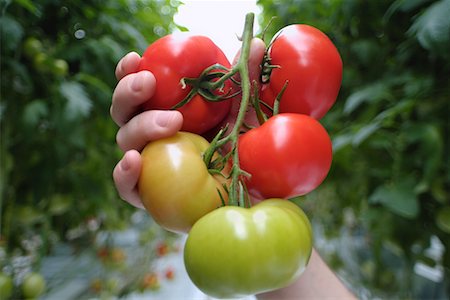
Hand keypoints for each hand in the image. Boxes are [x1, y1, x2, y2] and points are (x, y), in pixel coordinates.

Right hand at [110, 38, 265, 208]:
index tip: (137, 58)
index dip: (129, 72)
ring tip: (170, 122)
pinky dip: (124, 174)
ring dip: (139, 128)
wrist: (250, 192)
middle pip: (123, 111)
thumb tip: (255, 43)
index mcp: (165, 110)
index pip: (138, 89)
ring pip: (124, 142)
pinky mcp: (149, 196)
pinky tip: (134, 161)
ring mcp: (149, 165)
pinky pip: (127, 187)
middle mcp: (152, 135)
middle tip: (149, 84)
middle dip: (129, 93)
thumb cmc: (244, 147)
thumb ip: (247, 79)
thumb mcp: (246, 111)